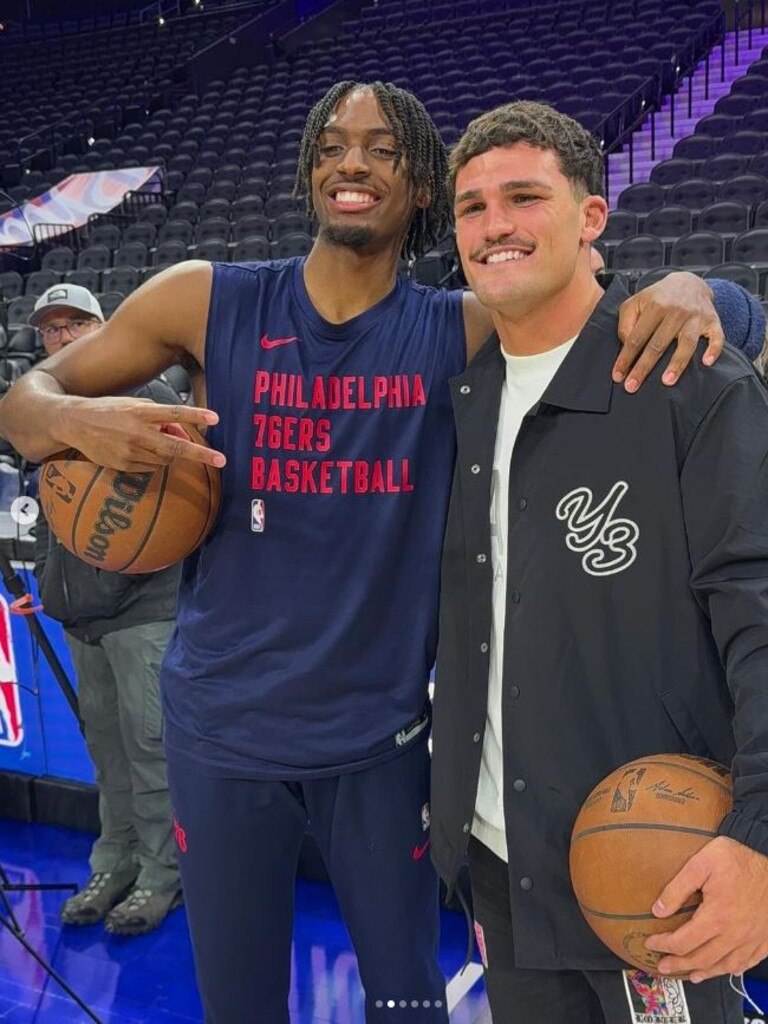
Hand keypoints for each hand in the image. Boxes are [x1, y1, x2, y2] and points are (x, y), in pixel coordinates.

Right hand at [58, 396, 224, 471]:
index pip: (174, 413)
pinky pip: (151, 468)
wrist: (73, 423)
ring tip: (157, 440)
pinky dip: (155, 461)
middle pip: (177, 447)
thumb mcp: (133, 405)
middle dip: (201, 454)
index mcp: (140, 413)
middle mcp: (137, 433)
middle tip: (222, 459)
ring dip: (172, 452)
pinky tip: (143, 450)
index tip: (216, 418)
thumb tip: (180, 430)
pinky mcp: (124, 466)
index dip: (196, 415)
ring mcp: (130, 452)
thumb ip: (157, 416)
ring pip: (166, 459)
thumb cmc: (108, 410)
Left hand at [613, 272, 724, 392]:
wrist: (689, 282)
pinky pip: (717, 337)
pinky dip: (714, 349)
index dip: (626, 358)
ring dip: (677, 363)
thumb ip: (626, 322)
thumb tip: (627, 345)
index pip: (636, 337)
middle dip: (644, 367)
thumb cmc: (658, 299)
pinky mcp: (713, 321)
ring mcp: (696, 316)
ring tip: (667, 382)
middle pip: (658, 344)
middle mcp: (676, 311)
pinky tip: (706, 363)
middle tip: (632, 387)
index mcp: (655, 306)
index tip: (618, 376)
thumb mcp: (636, 302)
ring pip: (687, 342)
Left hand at [645, 836, 767, 981]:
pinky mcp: (765, 938)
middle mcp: (734, 934)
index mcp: (716, 917)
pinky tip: (726, 969)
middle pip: (701, 959)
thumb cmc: (736, 858)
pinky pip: (748, 962)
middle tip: (663, 966)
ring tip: (690, 974)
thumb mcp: (701, 863)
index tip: (650, 943)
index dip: (663, 945)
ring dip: (705, 972)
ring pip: (725, 965)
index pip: (683, 941)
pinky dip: (733, 969)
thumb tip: (658, 910)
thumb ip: (677, 888)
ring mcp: (752, 938)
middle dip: (679, 964)